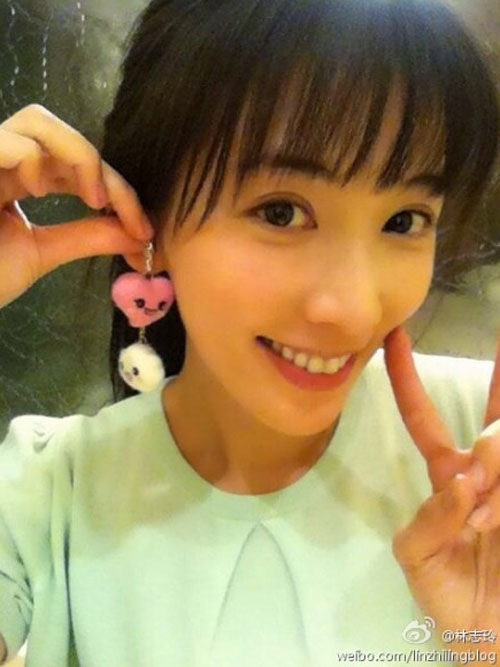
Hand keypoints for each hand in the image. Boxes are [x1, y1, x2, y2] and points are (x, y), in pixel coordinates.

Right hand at [0, 104, 153, 307]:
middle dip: (101, 167)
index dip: (117, 189)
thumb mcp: (41, 253)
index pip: (78, 165)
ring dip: (77, 154)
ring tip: (89, 197)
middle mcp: (5, 161)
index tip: (143, 229)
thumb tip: (137, 235)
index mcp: (22, 179)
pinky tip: (40, 192)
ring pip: (36, 121)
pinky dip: (34, 160)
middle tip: (116, 207)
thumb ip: (85, 237)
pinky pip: (7, 140)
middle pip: (61, 132)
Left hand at [383, 325, 499, 649]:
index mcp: (449, 477)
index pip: (425, 418)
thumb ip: (429, 520)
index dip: (408, 379)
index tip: (394, 338)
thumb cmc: (452, 597)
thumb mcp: (419, 559)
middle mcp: (486, 472)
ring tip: (488, 518)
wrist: (492, 639)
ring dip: (496, 466)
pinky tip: (494, 519)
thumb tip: (464, 481)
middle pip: (495, 410)